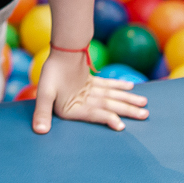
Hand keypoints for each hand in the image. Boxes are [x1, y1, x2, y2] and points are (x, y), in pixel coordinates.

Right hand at [31, 48, 148, 133]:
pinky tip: (131, 86)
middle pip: (108, 106)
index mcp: (71, 109)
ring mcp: (87, 93)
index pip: (93, 115)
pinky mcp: (90, 82)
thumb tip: (39, 131)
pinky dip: (119, 85)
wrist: (55, 51)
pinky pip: (108, 85)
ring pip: (112, 97)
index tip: (121, 125)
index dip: (106, 119)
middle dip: (127, 111)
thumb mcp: (45, 94)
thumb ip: (42, 112)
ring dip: (128, 100)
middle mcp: (81, 102)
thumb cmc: (50, 73)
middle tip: (145, 114)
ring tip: (144, 104)